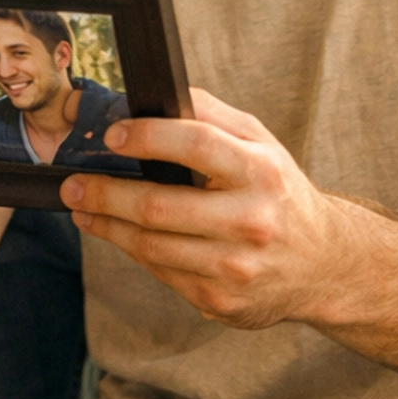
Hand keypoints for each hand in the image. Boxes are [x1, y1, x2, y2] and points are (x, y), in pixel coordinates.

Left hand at [61, 89, 339, 326]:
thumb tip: (157, 97)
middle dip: (105, 193)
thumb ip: (213, 117)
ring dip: (107, 226)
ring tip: (83, 209)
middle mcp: (251, 221)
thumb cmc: (281, 194)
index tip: (112, 134)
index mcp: (261, 172)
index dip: (148, 137)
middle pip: (160, 206)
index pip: (198, 145)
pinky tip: (118, 234)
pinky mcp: (220, 301)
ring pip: (152, 246)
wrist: (324, 264)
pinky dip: (134, 250)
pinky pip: (162, 272)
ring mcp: (235, 267)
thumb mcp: (262, 145)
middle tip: (73, 184)